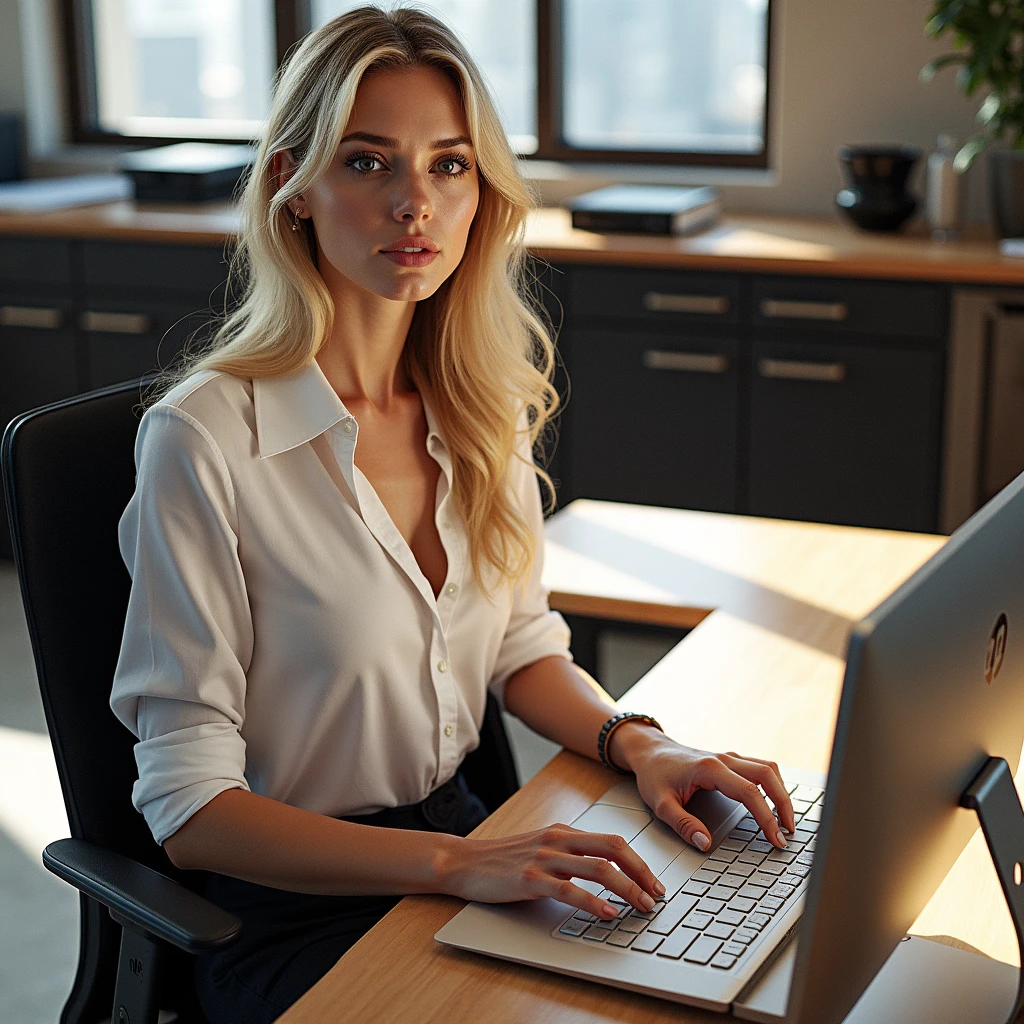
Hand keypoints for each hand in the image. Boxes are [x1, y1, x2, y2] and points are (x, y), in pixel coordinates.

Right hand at [442, 823, 664, 922]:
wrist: (465, 862)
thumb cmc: (505, 860)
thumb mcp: (543, 849)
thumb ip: (571, 854)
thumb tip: (607, 872)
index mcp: (564, 832)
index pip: (613, 840)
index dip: (639, 862)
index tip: (655, 883)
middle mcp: (558, 840)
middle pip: (613, 849)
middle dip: (641, 873)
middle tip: (657, 895)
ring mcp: (545, 858)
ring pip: (598, 868)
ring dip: (627, 889)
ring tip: (642, 906)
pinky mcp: (531, 879)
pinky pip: (570, 890)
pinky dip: (593, 902)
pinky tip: (607, 913)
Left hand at [611, 724, 795, 851]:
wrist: (649, 751)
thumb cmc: (654, 774)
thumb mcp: (660, 803)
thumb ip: (682, 824)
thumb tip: (705, 843)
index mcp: (709, 769)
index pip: (749, 793)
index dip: (767, 818)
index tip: (776, 838)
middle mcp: (724, 759)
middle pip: (767, 775)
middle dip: (784, 803)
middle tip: (789, 832)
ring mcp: (728, 757)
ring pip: (767, 768)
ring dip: (781, 792)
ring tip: (786, 820)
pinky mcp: (729, 759)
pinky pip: (759, 767)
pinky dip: (772, 784)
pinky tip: (773, 802)